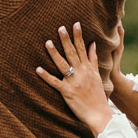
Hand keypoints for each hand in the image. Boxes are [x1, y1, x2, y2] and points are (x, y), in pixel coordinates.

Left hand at [36, 22, 116, 136]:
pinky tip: (38, 69)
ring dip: (54, 54)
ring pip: (63, 65)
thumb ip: (93, 59)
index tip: (75, 24)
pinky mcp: (67, 92)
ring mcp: (74, 82)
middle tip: (60, 27)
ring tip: (47, 42)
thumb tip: (93, 44)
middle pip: (72, 53)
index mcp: (88, 68)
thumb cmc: (98, 95)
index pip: (83, 48)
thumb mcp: (97, 75)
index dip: (78, 36)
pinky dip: (46, 76)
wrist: (100, 114)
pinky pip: (55, 82)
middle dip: (66, 40)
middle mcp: (81, 73)